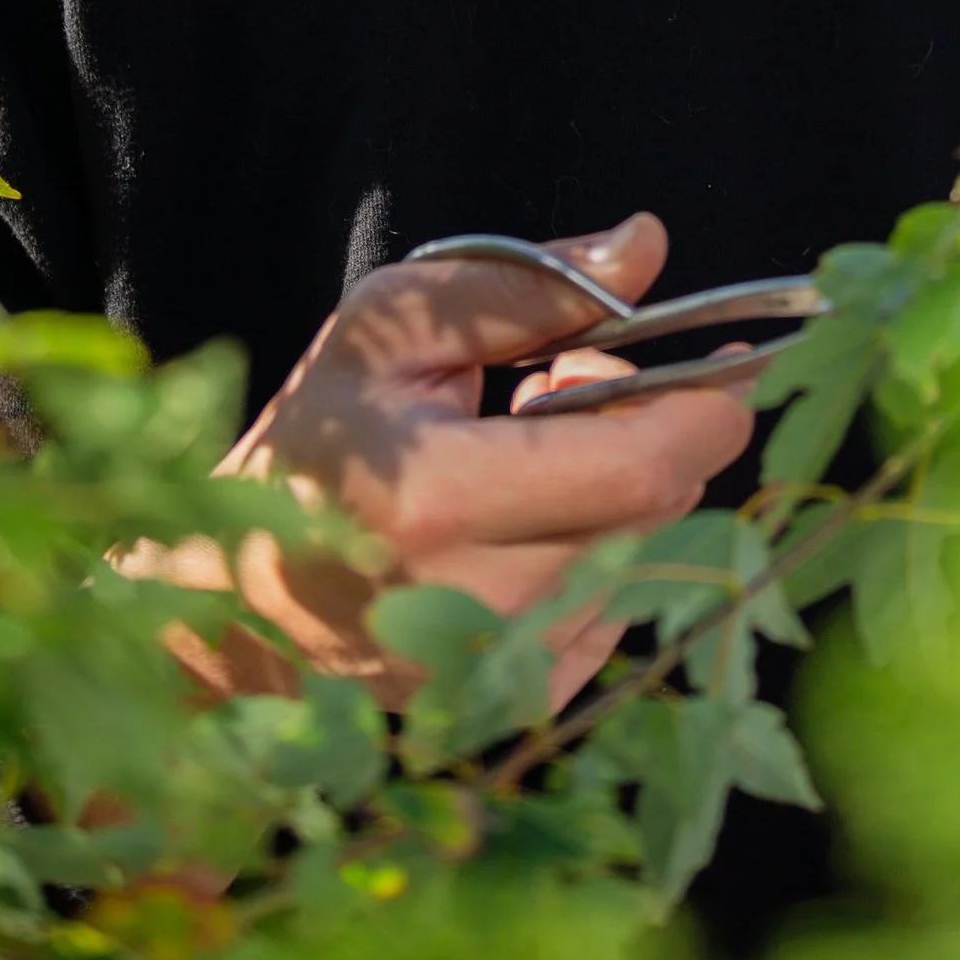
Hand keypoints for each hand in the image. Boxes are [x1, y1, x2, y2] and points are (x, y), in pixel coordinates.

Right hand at [120, 211, 753, 711]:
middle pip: (657, 510)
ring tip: (523, 456)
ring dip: (618, 494)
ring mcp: (500, 677)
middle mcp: (479, 609)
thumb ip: (523, 286)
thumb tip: (645, 247)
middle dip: (647, 430)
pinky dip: (597, 558)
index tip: (730, 358)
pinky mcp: (515, 712)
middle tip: (565, 383)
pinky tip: (518, 530)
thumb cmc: (312, 444)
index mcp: (442, 503)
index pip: (642, 469)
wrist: (229, 602)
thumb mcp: (390, 328)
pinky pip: (614, 614)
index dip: (708, 409)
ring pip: (644, 561)